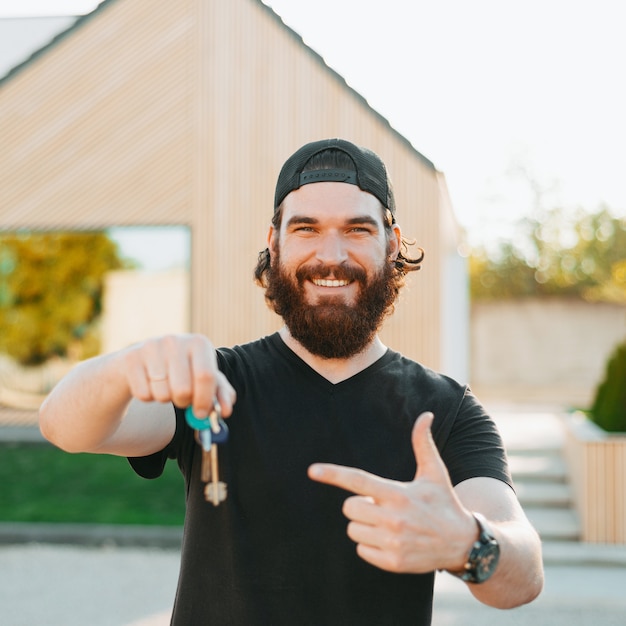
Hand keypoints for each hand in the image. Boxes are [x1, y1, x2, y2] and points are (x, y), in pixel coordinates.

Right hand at [120, 334, 235, 417]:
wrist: (143, 361)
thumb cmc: (181, 370)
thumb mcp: (203, 378)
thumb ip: (220, 394)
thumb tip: (226, 411)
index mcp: (199, 343)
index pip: (206, 376)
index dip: (205, 400)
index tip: (202, 413)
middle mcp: (175, 341)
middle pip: (183, 389)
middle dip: (184, 402)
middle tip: (182, 399)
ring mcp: (151, 347)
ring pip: (162, 394)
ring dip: (165, 399)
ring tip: (165, 386)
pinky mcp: (131, 358)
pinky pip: (143, 394)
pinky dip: (148, 397)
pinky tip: (149, 384)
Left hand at [308, 412, 476, 573]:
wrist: (463, 544)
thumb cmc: (443, 502)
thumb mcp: (435, 473)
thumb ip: (423, 444)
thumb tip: (426, 415)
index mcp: (398, 494)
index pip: (359, 481)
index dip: (333, 474)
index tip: (312, 471)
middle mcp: (394, 519)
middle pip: (349, 507)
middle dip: (360, 504)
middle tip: (381, 505)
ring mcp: (393, 543)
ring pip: (352, 529)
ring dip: (364, 524)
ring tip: (388, 523)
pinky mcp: (392, 562)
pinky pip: (361, 549)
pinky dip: (370, 544)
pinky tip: (391, 540)